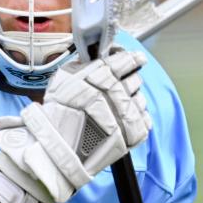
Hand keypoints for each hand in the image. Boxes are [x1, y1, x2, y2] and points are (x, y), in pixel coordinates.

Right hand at [0, 48, 150, 202]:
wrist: (58, 148)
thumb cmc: (58, 112)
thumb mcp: (65, 77)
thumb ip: (87, 64)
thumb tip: (103, 55)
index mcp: (101, 76)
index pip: (127, 61)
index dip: (133, 59)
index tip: (137, 59)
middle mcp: (117, 93)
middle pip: (135, 80)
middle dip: (128, 82)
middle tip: (118, 89)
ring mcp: (127, 114)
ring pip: (140, 100)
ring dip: (131, 101)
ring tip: (115, 109)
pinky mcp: (133, 134)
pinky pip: (144, 120)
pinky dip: (136, 119)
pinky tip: (121, 122)